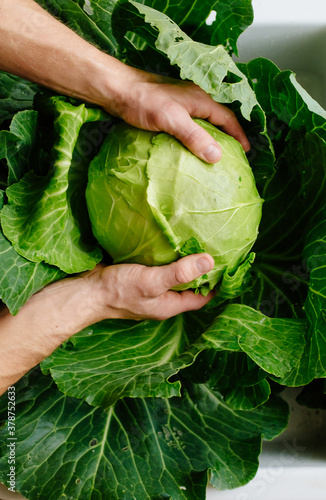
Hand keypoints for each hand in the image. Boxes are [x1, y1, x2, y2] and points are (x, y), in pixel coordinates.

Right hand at [0, 254, 213, 391]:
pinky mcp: (140, 276)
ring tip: (198, 241)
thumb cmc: (119, 290)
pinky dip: (168, 257)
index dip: (216, 284)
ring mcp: (151, 287)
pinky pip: (160, 267)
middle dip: (203, 271)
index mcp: (170, 305)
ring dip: (185, 262)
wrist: (86, 290)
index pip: (202, 297)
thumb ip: (180, 272)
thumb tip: (210, 261)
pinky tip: (171, 241)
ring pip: (175, 275)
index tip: (229, 266)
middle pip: (190, 286)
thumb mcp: (152, 281)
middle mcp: (163, 298)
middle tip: (216, 248)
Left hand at [99, 68, 250, 162]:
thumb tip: (217, 155)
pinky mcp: (168, 113)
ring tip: (212, 157)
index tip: (245, 151)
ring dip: (210, 139)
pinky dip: (194, 139)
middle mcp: (194, 100)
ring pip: (202, 124)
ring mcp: (181, 106)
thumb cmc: (143, 101)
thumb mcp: (171, 119)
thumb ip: (194, 136)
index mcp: (200, 99)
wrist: (117, 90)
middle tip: (232, 156)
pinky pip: (188, 128)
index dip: (238, 135)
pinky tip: (189, 151)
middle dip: (227, 138)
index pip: (227, 118)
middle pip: (217, 121)